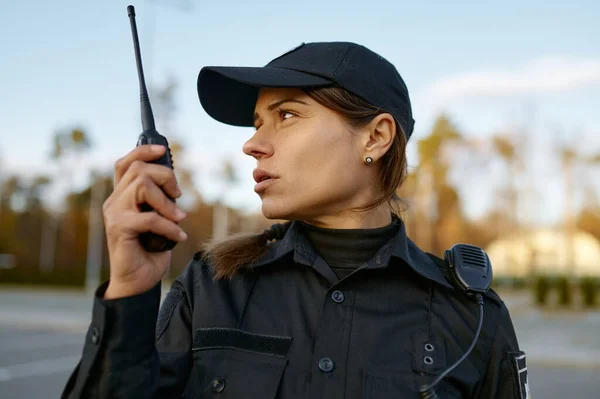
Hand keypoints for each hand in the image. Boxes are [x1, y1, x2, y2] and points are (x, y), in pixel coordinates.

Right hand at [102, 144, 186, 298]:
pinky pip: (150, 217)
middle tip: (178, 197)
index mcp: (122, 196)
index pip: (126, 163)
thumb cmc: (150, 250)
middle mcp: (114, 201)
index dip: (143, 151)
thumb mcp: (158, 219)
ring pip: (142, 186)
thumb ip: (160, 201)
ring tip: (178, 218)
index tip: (163, 150)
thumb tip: (174, 185)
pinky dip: (170, 226)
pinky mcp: (119, 229)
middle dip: (166, 177)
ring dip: (167, 202)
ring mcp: (114, 214)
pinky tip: (179, 236)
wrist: (137, 281)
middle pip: (139, 169)